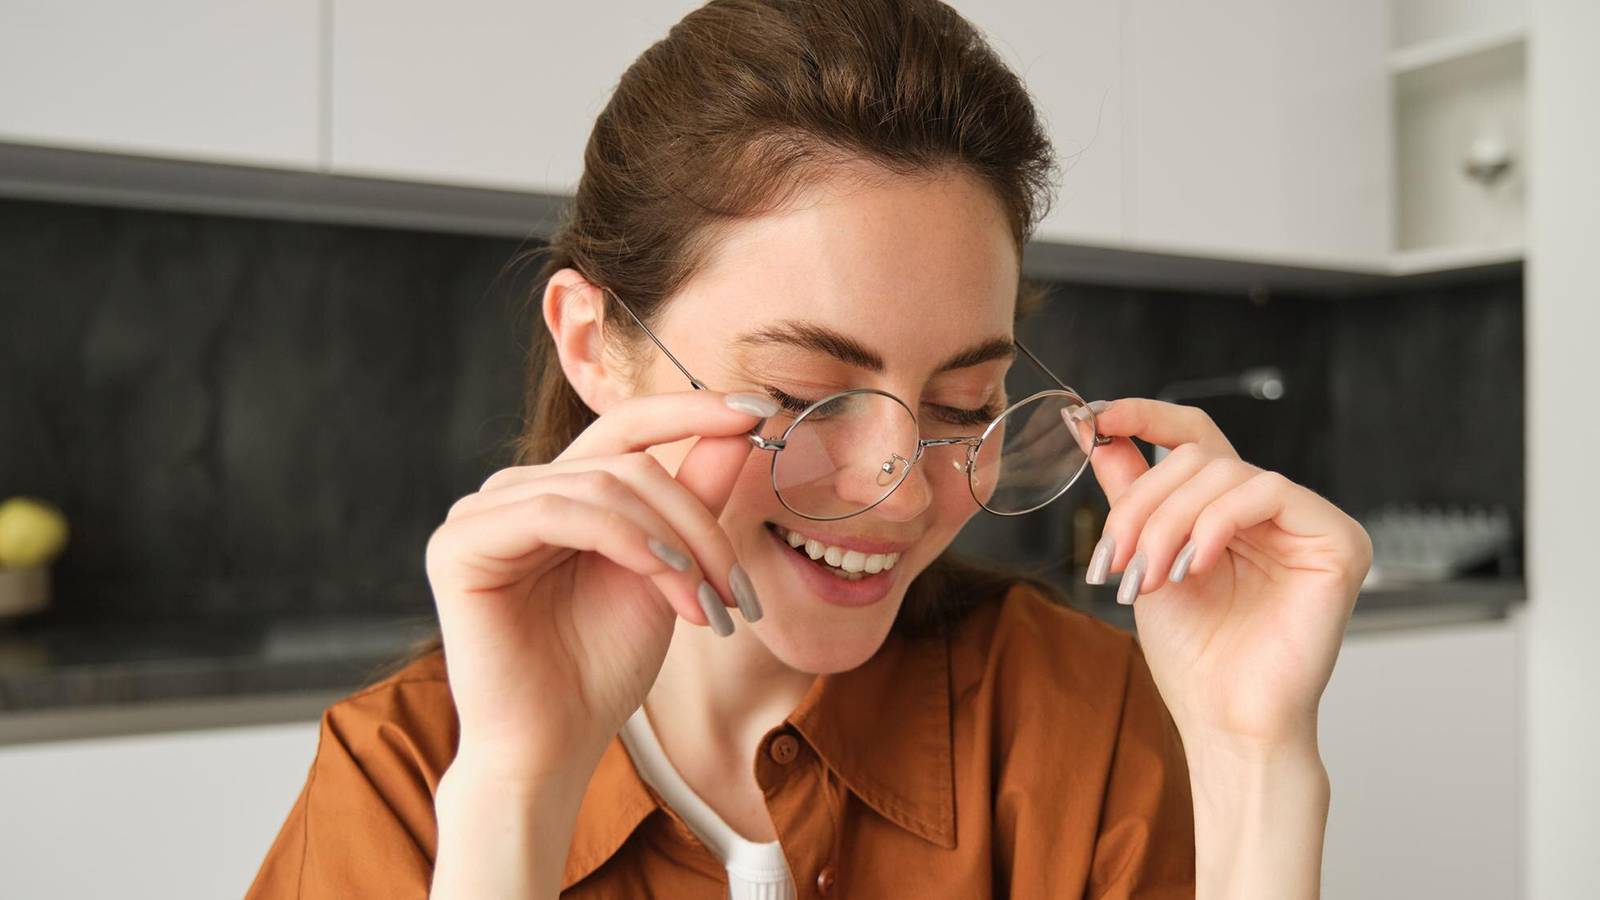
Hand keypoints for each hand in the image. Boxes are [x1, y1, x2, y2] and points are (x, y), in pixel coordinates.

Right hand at [422, 390, 773, 780]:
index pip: (628, 425)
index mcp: (560, 491)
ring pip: (602, 486)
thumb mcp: (668, 572)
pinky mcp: (460, 543)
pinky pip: (559, 511)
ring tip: (706, 605)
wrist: (554, 746)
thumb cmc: (603, 665)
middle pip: (628, 462)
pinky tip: (662, 578)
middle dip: (697, 521)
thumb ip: (694, 499)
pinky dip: (625, 540)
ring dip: (672, 542)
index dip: (693, 408)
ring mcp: (481, 511)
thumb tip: (740, 429)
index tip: (762, 408)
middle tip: (738, 591)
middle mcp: (516, 491)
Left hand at [1081, 398, 1373, 750]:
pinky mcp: (1338, 539)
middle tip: (1116, 559)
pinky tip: (1196, 565)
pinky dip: (1217, 522)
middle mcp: (1270, 510)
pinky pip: (1268, 491)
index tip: (1094, 418)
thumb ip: (1130, 495)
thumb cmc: (1194, 656)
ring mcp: (1307, 522)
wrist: (1226, 721)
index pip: (1192, 438)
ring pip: (1224, 471)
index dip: (1143, 417)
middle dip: (1143, 504)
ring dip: (1169, 521)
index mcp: (1226, 511)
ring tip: (1151, 576)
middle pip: (1196, 457)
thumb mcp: (1144, 559)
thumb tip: (1095, 432)